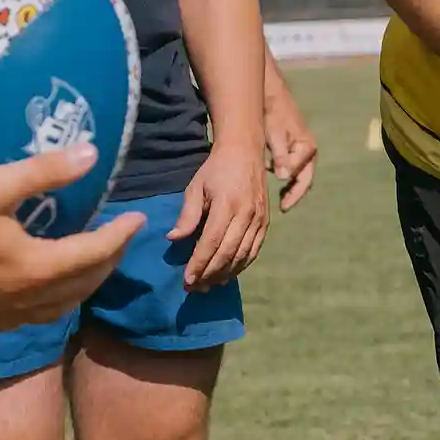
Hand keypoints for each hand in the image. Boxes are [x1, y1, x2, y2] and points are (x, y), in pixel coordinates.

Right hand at [0, 145, 143, 334]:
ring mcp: (4, 319)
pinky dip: (54, 301)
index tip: (137, 219)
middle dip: (108, 260)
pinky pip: (34, 318)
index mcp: (34, 268)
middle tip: (120, 237)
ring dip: (84, 284)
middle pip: (84, 284)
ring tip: (93, 260)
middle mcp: (26, 301)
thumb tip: (93, 153)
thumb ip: (47, 171)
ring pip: (62, 307)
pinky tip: (49, 285)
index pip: (95, 253)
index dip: (120, 236)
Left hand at [170, 143, 268, 291]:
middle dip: (209, 274)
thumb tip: (174, 239)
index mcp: (227, 204)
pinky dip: (241, 266)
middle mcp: (246, 214)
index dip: (199, 264)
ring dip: (225, 274)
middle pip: (228, 253)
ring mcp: (259, 219)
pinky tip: (228, 274)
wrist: (246, 151)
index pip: (211, 242)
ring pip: (242, 256)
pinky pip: (254, 251)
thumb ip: (187, 215)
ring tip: (209, 286)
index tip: (187, 280)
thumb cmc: (216, 169)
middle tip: (194, 288)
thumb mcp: (196, 187)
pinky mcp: (266, 223)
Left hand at [263, 82, 317, 211]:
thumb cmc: (273, 113)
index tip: (281, 203)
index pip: (302, 175)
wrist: (270, 94)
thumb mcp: (275, 135)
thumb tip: (284, 177)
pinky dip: (285, 175)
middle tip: (284, 207)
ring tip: (279, 199)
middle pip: (305, 178)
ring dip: (290, 186)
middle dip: (295, 193)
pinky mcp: (294, 146)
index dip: (291, 189)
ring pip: (299, 173)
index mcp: (308, 147)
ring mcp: (302, 148)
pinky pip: (293, 166)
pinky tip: (273, 180)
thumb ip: (281, 155)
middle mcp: (309, 149)